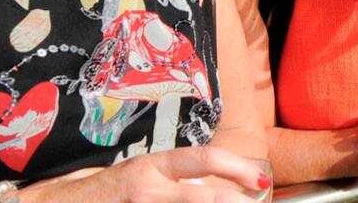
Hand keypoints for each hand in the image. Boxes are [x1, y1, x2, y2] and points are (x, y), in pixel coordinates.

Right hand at [36, 147, 266, 201]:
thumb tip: (214, 183)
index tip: (260, 180)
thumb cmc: (97, 192)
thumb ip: (173, 178)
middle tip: (251, 201)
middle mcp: (147, 188)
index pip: (205, 159)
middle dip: (234, 201)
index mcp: (151, 167)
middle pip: (205, 194)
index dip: (238, 169)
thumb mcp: (137, 176)